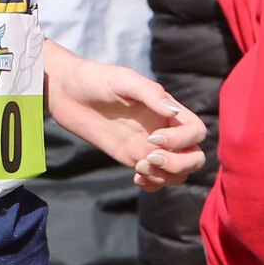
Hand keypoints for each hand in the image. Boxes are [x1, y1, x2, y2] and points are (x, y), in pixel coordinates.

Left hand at [47, 60, 205, 190]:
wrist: (66, 92)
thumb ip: (151, 94)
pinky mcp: (132, 158)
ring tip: (139, 167)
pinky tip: (136, 177)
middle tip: (150, 158)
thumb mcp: (124, 80)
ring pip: (178, 173)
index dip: (183, 141)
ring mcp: (148, 146)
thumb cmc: (96, 79)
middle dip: (179, 164)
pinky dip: (153, 185)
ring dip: (165, 177)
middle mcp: (163, 129)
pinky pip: (155, 180)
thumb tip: (173, 113)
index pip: (196, 132)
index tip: (153, 137)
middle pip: (194, 157)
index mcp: (166, 109)